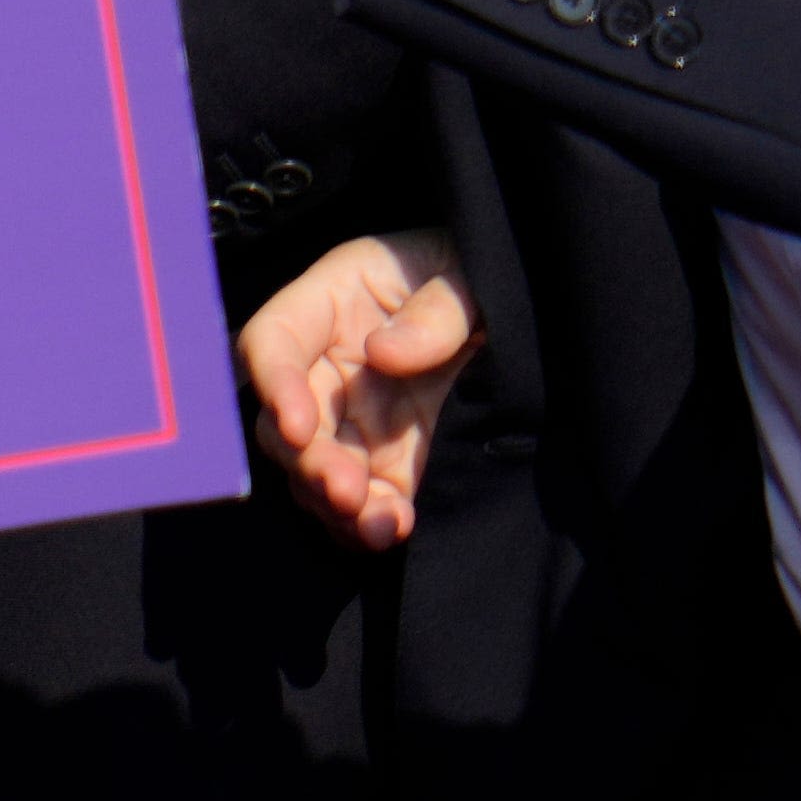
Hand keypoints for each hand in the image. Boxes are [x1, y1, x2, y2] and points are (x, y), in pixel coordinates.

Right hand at [238, 231, 473, 551]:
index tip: (299, 427)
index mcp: (331, 302)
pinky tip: (393, 528)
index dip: (274, 386)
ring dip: (332, 502)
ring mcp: (354, 420)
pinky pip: (360, 501)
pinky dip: (366, 522)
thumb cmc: (477, 272)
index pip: (273, 341)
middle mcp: (326, 366)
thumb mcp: (465, 272)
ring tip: (375, 524)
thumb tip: (382, 354)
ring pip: (312, 471)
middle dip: (307, 462)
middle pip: (282, 420)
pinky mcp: (389, 463)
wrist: (528, 310)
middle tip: (345, 490)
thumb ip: (436, 309)